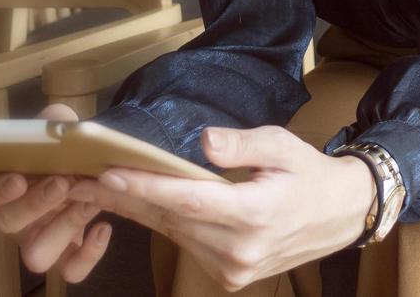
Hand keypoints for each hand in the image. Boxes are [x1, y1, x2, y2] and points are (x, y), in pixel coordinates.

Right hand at [0, 104, 113, 281]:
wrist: (91, 163)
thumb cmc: (62, 146)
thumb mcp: (56, 126)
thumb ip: (51, 123)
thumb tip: (54, 124)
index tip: (18, 178)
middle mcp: (10, 216)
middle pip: (5, 223)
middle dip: (34, 203)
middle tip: (63, 182)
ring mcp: (35, 238)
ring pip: (34, 255)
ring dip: (61, 230)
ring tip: (87, 202)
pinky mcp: (64, 254)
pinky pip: (70, 270)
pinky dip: (88, 256)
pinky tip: (103, 228)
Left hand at [68, 125, 376, 292]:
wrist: (339, 215)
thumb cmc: (308, 173)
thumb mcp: (282, 145)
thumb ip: (240, 145)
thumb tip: (203, 142)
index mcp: (255, 214)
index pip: (189, 201)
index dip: (147, 188)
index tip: (109, 175)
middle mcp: (241, 250)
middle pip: (172, 219)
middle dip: (126, 197)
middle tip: (81, 177)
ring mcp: (234, 269)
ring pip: (174, 234)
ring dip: (137, 210)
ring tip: (97, 188)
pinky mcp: (230, 277)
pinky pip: (187, 245)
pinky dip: (163, 222)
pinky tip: (137, 203)